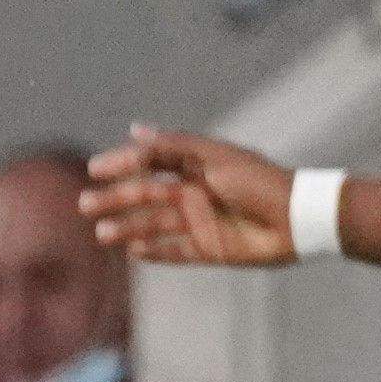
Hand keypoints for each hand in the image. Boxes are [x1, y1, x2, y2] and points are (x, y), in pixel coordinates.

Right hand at [86, 124, 295, 270]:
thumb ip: (174, 146)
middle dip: (114, 199)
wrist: (297, 219)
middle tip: (83, 204)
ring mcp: (201, 221)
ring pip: (154, 224)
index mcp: (196, 166)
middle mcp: (195, 192)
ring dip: (127, 227)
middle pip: (145, 195)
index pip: (150, 162)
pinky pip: (176, 251)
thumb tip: (134, 129)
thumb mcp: (214, 158)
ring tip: (101, 233)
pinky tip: (133, 251)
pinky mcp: (211, 248)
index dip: (122, 164)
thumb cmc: (258, 181)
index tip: (94, 169)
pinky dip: (155, 252)